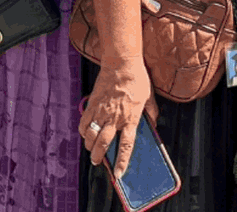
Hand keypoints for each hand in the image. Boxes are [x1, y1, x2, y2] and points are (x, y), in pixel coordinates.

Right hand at [80, 59, 156, 177]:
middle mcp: (115, 118)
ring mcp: (102, 112)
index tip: (119, 174)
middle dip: (99, 157)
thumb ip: (151, 113)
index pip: (126, 146)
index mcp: (131, 118)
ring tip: (92, 150)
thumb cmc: (137, 79)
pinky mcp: (92, 104)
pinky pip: (84, 123)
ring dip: (90, 146)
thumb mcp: (149, 98)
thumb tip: (153, 124)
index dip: (122, 162)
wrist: (121, 63)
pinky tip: (86, 134)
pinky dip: (83, 132)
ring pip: (91, 136)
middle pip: (103, 144)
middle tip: (98, 163)